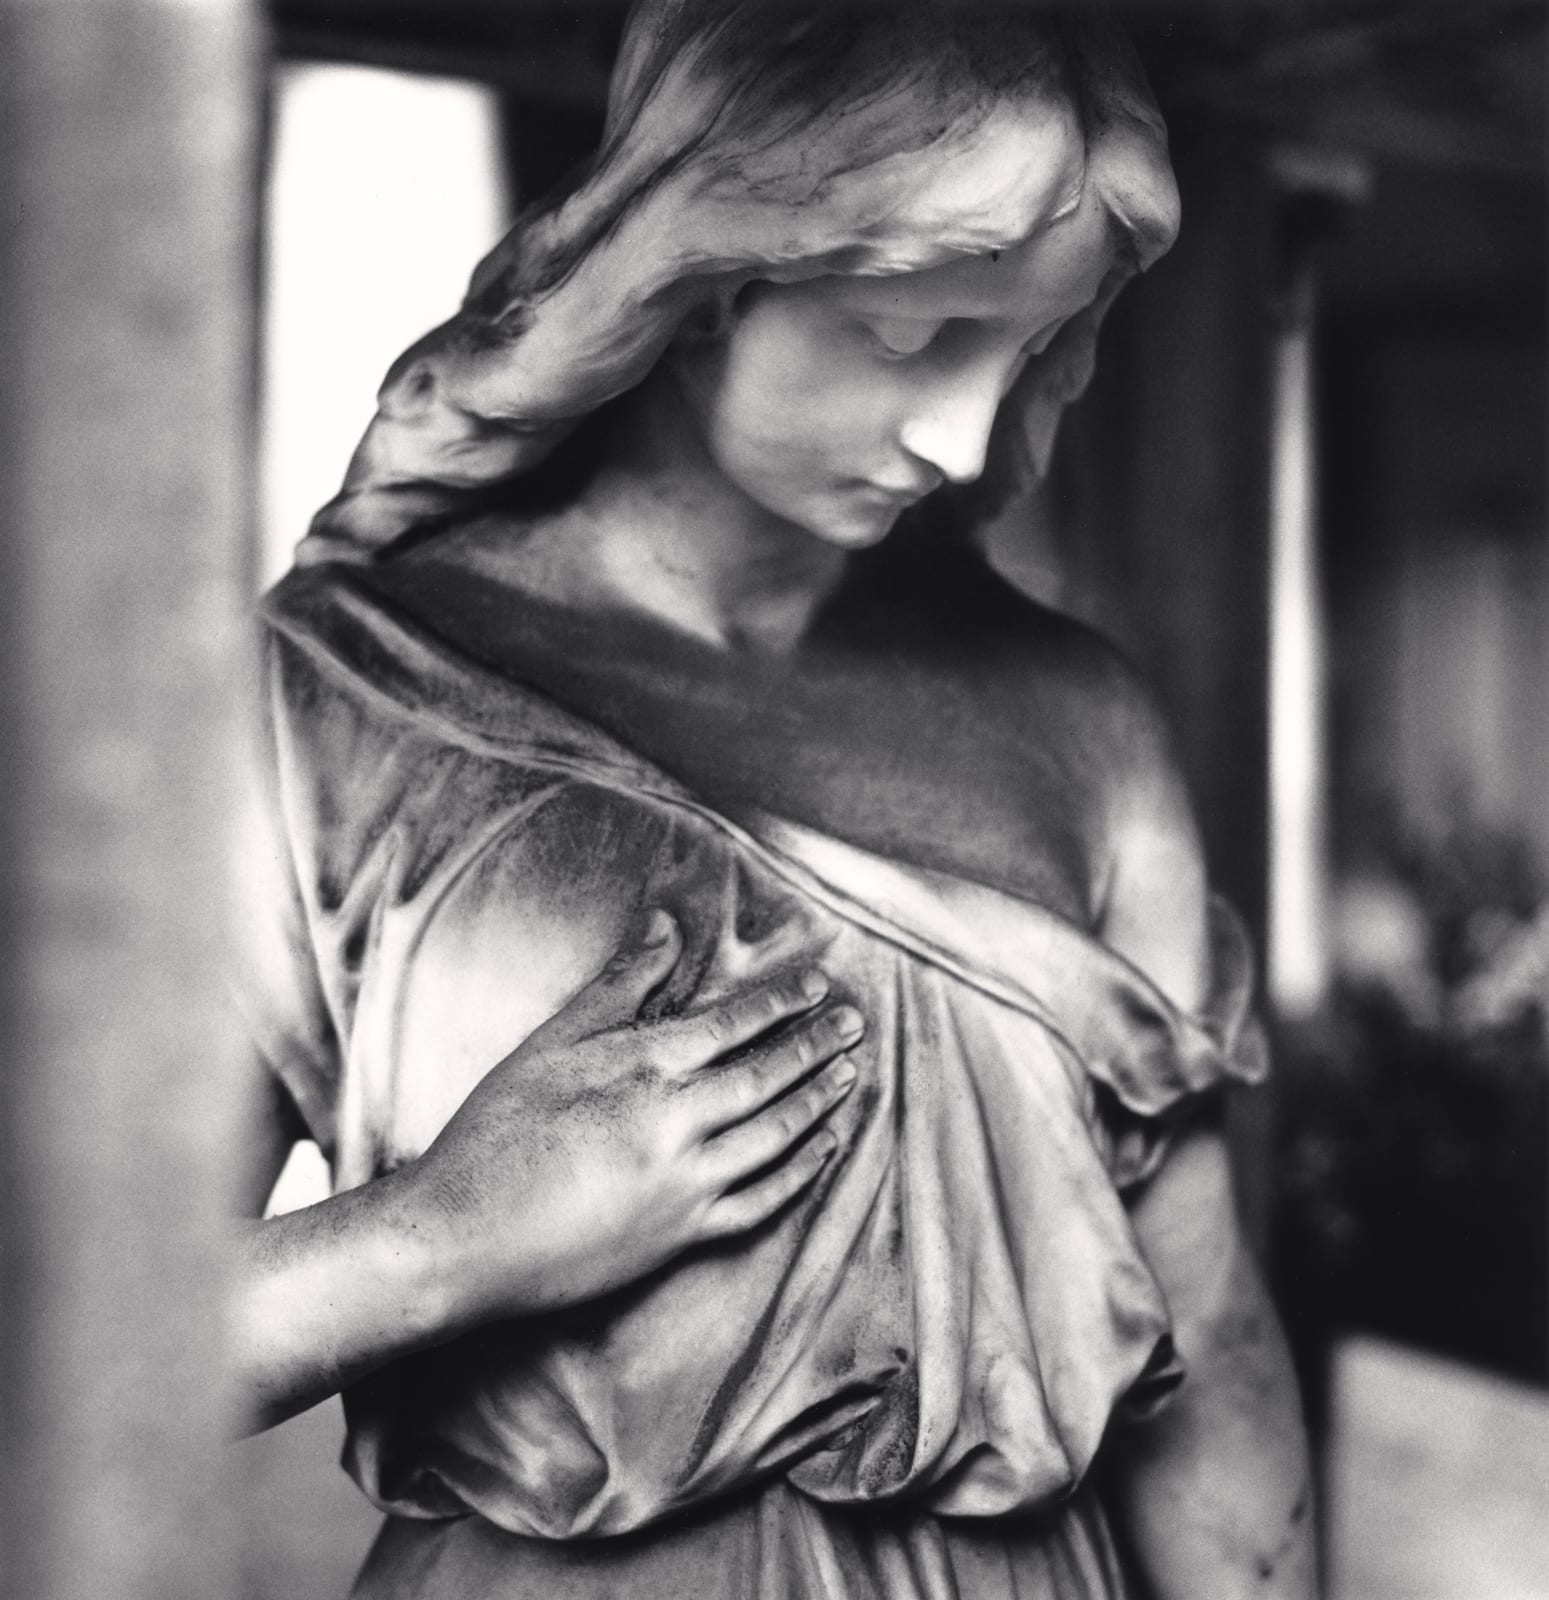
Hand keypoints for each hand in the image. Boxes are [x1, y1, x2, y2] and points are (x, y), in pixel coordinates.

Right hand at [407, 910, 863, 1322]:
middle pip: (766, 1079)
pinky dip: (800, 1174)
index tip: (819, 987)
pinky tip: (821, 1152)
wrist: (460, 1237)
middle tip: (856, 1024)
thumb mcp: (549, 1043)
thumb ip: (616, 985)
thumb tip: (663, 925)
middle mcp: (674, 1124)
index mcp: (641, 1069)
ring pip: (775, 1139)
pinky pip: (760, 1204)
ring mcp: (683, 1186)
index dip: (781, 1004)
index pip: (732, 1027)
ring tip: (847, 1077)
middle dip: (815, 1047)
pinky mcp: (680, 1237)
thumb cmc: (494, 1132)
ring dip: (817, 1104)